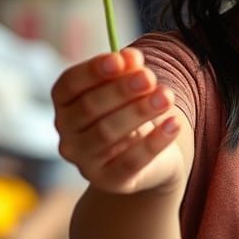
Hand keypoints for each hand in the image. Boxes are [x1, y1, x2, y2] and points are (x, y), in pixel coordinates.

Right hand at [52, 47, 185, 196]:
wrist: (149, 162)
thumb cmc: (132, 117)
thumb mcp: (131, 92)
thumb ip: (128, 73)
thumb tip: (132, 57)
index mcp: (65, 107)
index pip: (69, 85)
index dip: (93, 71)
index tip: (120, 59)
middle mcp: (67, 136)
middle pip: (89, 108)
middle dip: (121, 90)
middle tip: (149, 77)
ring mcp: (85, 162)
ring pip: (108, 133)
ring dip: (139, 112)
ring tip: (166, 96)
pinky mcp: (109, 181)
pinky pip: (131, 161)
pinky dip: (155, 141)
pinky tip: (174, 124)